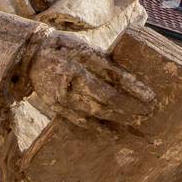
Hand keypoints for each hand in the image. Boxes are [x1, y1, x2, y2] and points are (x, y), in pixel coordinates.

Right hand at [25, 30, 153, 121]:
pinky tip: (114, 134)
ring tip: (137, 122)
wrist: (30, 57)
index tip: (150, 97)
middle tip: (149, 112)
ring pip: (96, 111)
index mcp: (82, 57)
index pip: (113, 75)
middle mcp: (73, 76)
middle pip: (107, 97)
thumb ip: (104, 62)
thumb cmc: (64, 48)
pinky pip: (81, 120)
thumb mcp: (85, 47)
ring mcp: (63, 94)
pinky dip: (99, 128)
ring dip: (119, 118)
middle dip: (130, 106)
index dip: (133, 87)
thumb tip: (132, 78)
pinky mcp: (57, 106)